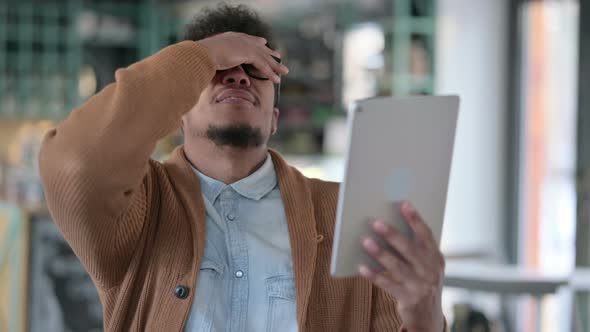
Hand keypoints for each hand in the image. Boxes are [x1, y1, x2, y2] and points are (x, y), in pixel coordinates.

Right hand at [196, 31, 288, 83]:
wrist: (203, 53)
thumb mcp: (212, 56)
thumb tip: (213, 65)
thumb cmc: (202, 57)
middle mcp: (241, 39)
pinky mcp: (248, 54)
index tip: (265, 43)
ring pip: (264, 57)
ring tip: (285, 72)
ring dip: (275, 66)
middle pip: (260, 47)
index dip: (258, 42)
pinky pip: (262, 65)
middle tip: (280, 57)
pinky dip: (270, 73)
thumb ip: (218, 58)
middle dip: (271, 54)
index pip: (249, 39)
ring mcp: (245, 45)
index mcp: (232, 37)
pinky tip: (276, 79)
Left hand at [359, 201, 444, 331]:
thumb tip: (387, 226)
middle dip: (393, 235)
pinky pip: (389, 285)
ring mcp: (421, 286)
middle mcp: (431, 270)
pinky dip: (375, 276)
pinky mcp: (409, 299)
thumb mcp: (425, 265)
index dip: (415, 219)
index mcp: (436, 257)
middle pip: (410, 249)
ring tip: (365, 241)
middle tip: (376, 222)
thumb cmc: (422, 281)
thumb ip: (413, 249)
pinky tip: (362, 267)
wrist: (429, 316)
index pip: (426, 234)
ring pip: (398, 266)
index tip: (404, 204)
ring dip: (380, 253)